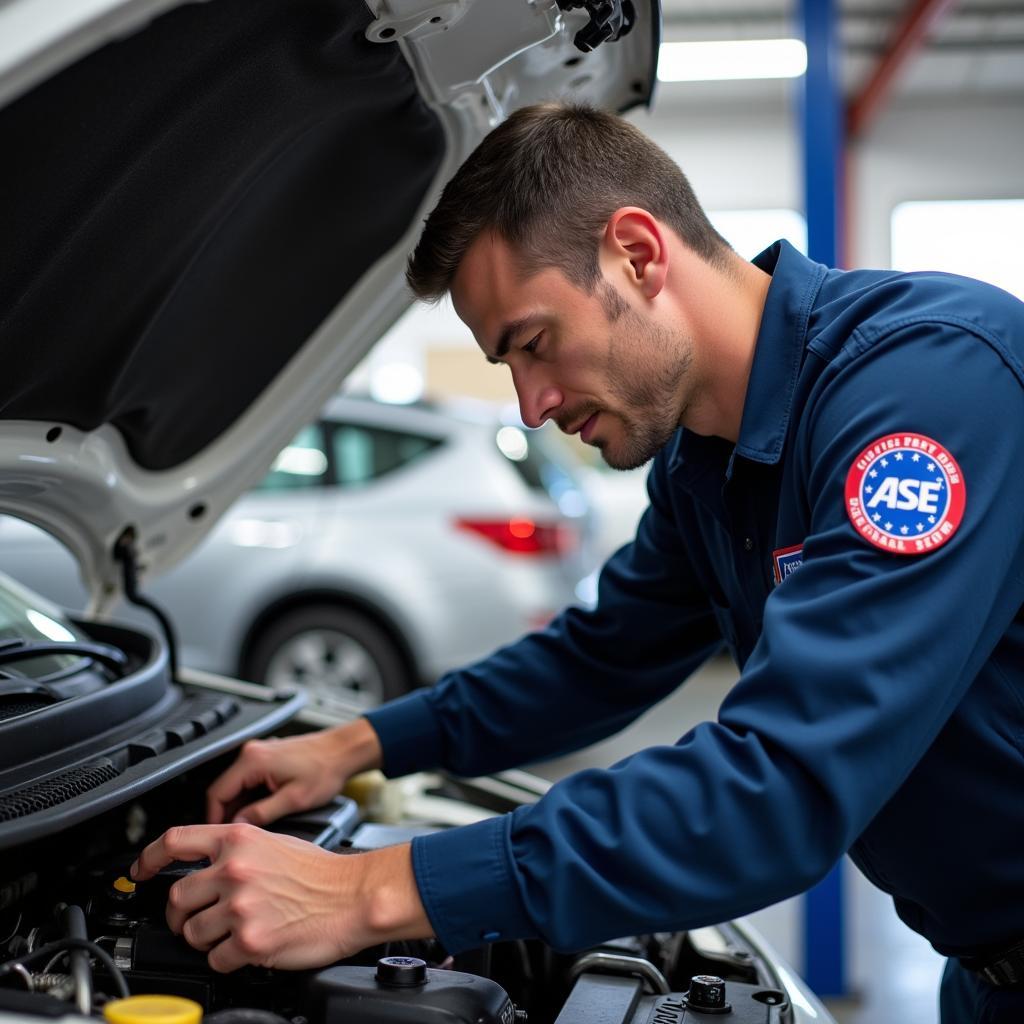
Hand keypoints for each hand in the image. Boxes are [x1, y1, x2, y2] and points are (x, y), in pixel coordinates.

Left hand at [130, 824, 430, 971]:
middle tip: (193, 919)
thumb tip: (206, 865)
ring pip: (192, 933)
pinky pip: (215, 959)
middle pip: (177, 897)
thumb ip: (238, 849)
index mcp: (239, 840)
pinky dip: (226, 959)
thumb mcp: (275, 842)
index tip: (140, 871)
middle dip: (181, 915)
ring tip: (230, 933)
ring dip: (205, 939)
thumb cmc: (322, 873)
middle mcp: (234, 869)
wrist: (353, 896)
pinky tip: (247, 948)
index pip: (175, 841)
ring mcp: (239, 906)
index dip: (148, 858)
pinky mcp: (249, 940)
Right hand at [207, 718, 382, 825]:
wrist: (343, 751)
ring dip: (239, 807)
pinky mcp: (266, 758)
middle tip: (235, 837)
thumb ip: (262, 813)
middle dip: (226, 815)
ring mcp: (258, 754)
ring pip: (236, 787)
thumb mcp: (294, 799)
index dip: (214, 818)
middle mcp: (251, 753)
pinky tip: (261, 812)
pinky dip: (249, 798)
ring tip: (251, 827)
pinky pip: (247, 781)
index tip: (216, 836)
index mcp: (253, 760)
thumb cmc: (326, 769)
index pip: (216, 793)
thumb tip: (239, 825)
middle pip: (224, 790)